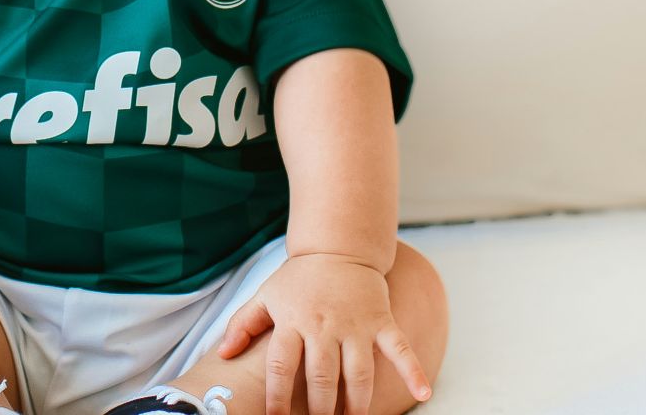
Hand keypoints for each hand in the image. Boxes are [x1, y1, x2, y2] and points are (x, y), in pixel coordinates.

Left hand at [216, 253, 431, 414]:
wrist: (339, 247)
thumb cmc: (300, 279)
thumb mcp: (266, 295)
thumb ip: (243, 324)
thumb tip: (222, 353)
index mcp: (293, 321)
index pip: (281, 367)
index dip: (277, 398)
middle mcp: (324, 325)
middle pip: (321, 378)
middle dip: (319, 409)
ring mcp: (356, 324)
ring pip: (358, 372)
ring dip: (356, 404)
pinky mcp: (382, 321)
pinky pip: (400, 348)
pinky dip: (413, 371)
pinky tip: (423, 394)